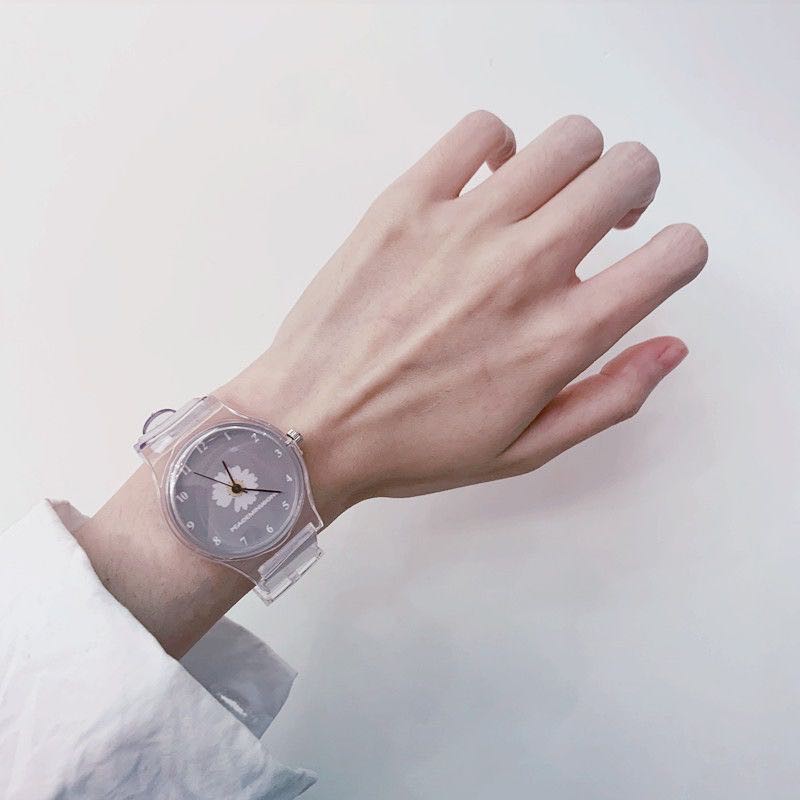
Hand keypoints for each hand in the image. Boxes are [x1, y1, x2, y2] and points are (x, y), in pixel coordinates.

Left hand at [219, 112, 706, 523]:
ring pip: (568, 140)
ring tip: (549, 199)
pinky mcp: (407, 203)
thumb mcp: (524, 450)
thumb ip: (610, 398)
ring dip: (579, 163)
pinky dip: (499, 145)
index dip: (679, 253)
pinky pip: (480, 130)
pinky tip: (486, 186)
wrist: (308, 425)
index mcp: (560, 336)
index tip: (653, 264)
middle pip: (627, 172)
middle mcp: (523, 270)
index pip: (674, 255)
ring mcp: (464, 229)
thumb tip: (670, 346)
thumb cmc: (411, 447)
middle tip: (607, 220)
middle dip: (633, 191)